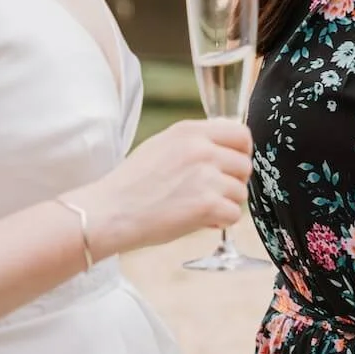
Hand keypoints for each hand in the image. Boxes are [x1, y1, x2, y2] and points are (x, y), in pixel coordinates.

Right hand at [68, 118, 252, 256]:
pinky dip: (219, 222)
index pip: (240, 134)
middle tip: (212, 193)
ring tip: (198, 208)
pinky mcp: (207, 204)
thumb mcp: (162, 145)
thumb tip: (228, 150)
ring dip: (225, 204)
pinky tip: (200, 220)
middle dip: (233, 182)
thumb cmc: (132, 184)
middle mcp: (201, 149)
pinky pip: (234, 215)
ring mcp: (206, 176)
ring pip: (240, 192)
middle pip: (244, 165)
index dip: (241, 152)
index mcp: (190, 131)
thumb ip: (195, 143)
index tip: (231, 166)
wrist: (110, 212)